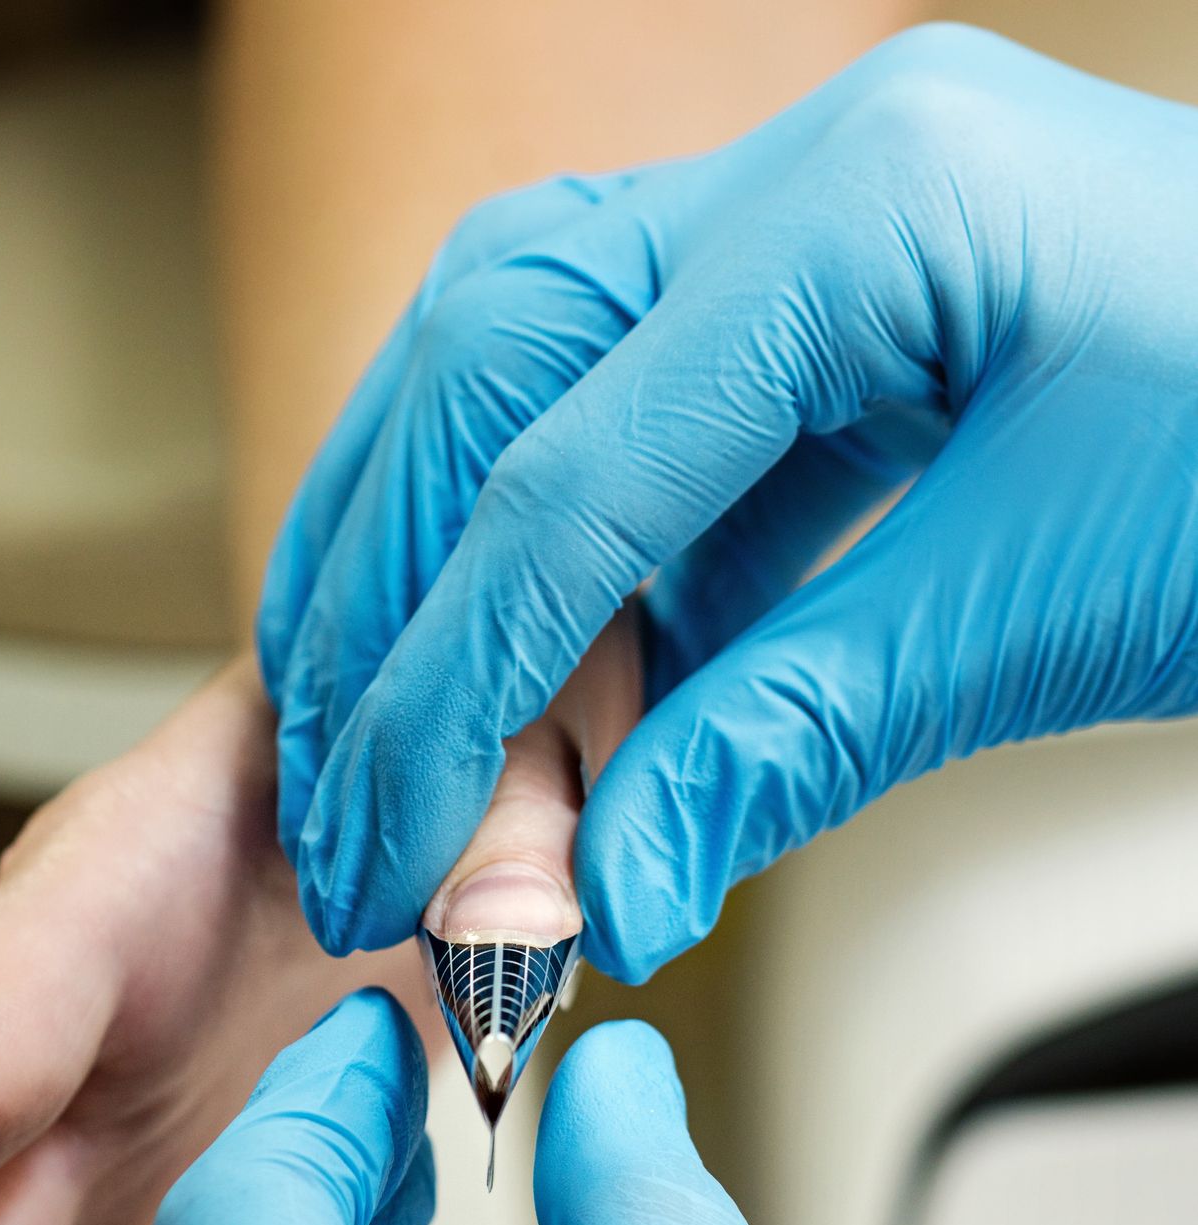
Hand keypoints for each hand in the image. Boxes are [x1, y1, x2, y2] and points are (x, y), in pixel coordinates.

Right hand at [266, 25, 1197, 977]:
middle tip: (340, 800)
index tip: (391, 857)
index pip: (567, 474)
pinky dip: (525, 560)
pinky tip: (490, 670)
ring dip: (410, 561)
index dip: (452, 694)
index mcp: (868, 207)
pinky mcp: (796, 308)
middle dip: (382, 605)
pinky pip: (597, 415)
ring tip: (355, 732)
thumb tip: (605, 889)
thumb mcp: (1041, 619)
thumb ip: (788, 739)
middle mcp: (798, 178)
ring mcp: (790, 222)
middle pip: (476, 366)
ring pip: (497, 365)